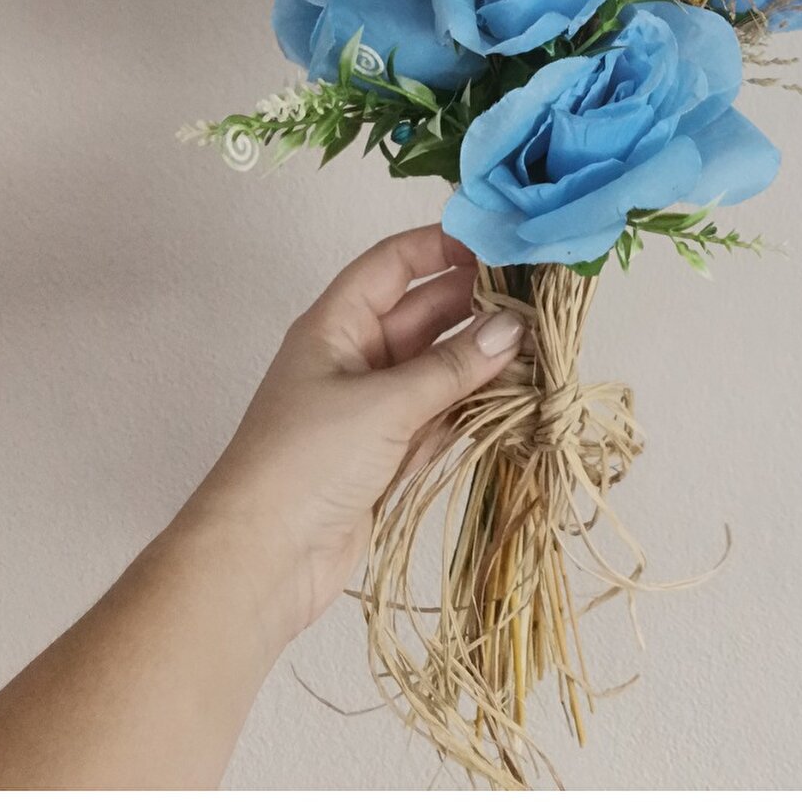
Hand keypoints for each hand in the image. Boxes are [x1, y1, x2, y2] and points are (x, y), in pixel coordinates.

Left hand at [181, 224, 523, 647]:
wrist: (260, 560)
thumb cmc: (306, 462)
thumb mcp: (383, 405)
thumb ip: (453, 367)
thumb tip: (513, 327)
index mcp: (336, 325)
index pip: (394, 263)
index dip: (442, 245)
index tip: (500, 241)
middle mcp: (355, 357)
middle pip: (423, 313)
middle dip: (476, 303)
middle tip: (539, 295)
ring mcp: (372, 407)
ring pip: (437, 366)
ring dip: (482, 357)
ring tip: (540, 343)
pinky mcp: (387, 453)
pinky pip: (439, 413)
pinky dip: (474, 404)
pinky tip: (516, 394)